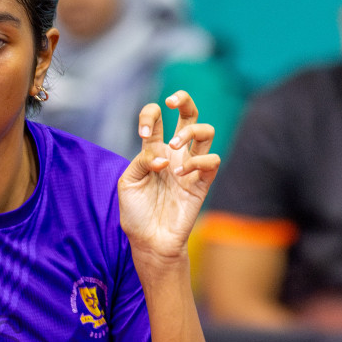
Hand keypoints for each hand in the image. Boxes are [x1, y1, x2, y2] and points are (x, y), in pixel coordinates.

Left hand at [117, 90, 219, 270]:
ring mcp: (190, 167)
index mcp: (154, 150)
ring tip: (175, 147)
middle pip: (189, 115)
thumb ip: (142, 160)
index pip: (157, 118)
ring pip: (206, 132)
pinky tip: (181, 174)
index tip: (144, 131)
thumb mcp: (129, 182)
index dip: (151, 115)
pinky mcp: (202, 183)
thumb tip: (164, 155)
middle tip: (172, 102)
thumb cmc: (136, 212)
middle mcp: (174, 154)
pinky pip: (213, 161)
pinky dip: (198, 161)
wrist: (150, 241)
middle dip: (183, 100)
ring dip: (191, 131)